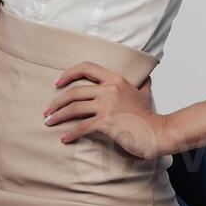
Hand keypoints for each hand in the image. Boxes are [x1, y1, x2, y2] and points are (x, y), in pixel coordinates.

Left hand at [44, 61, 172, 160]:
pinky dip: (70, 133)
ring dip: (58, 116)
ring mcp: (107, 105)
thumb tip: (145, 77)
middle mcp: (110, 89)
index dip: (69, 73)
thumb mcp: (145, 94)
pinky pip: (82, 126)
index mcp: (116, 79)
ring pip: (74, 108)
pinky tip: (64, 138)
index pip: (87, 67)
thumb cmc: (149, 116)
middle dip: (57, 101)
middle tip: (48, 110)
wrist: (158, 132)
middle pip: (74, 91)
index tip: (57, 83)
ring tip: (49, 122)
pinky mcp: (106, 122)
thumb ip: (142, 84)